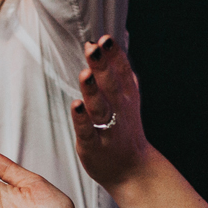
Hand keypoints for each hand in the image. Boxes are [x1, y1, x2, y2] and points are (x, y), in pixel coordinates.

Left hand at [72, 36, 155, 189]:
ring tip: (85, 74)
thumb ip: (118, 71)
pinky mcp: (93, 145)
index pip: (121, 71)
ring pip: (99, 107)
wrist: (132, 169)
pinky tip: (76, 105)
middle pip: (110, 86)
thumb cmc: (124, 129)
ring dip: (92, 91)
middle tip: (95, 48)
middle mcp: (119, 110)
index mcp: (126, 96)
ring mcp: (107, 128)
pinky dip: (82, 119)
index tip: (105, 39)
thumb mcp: (127, 98)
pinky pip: (87, 131)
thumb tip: (107, 43)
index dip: (114, 55)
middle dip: (102, 67)